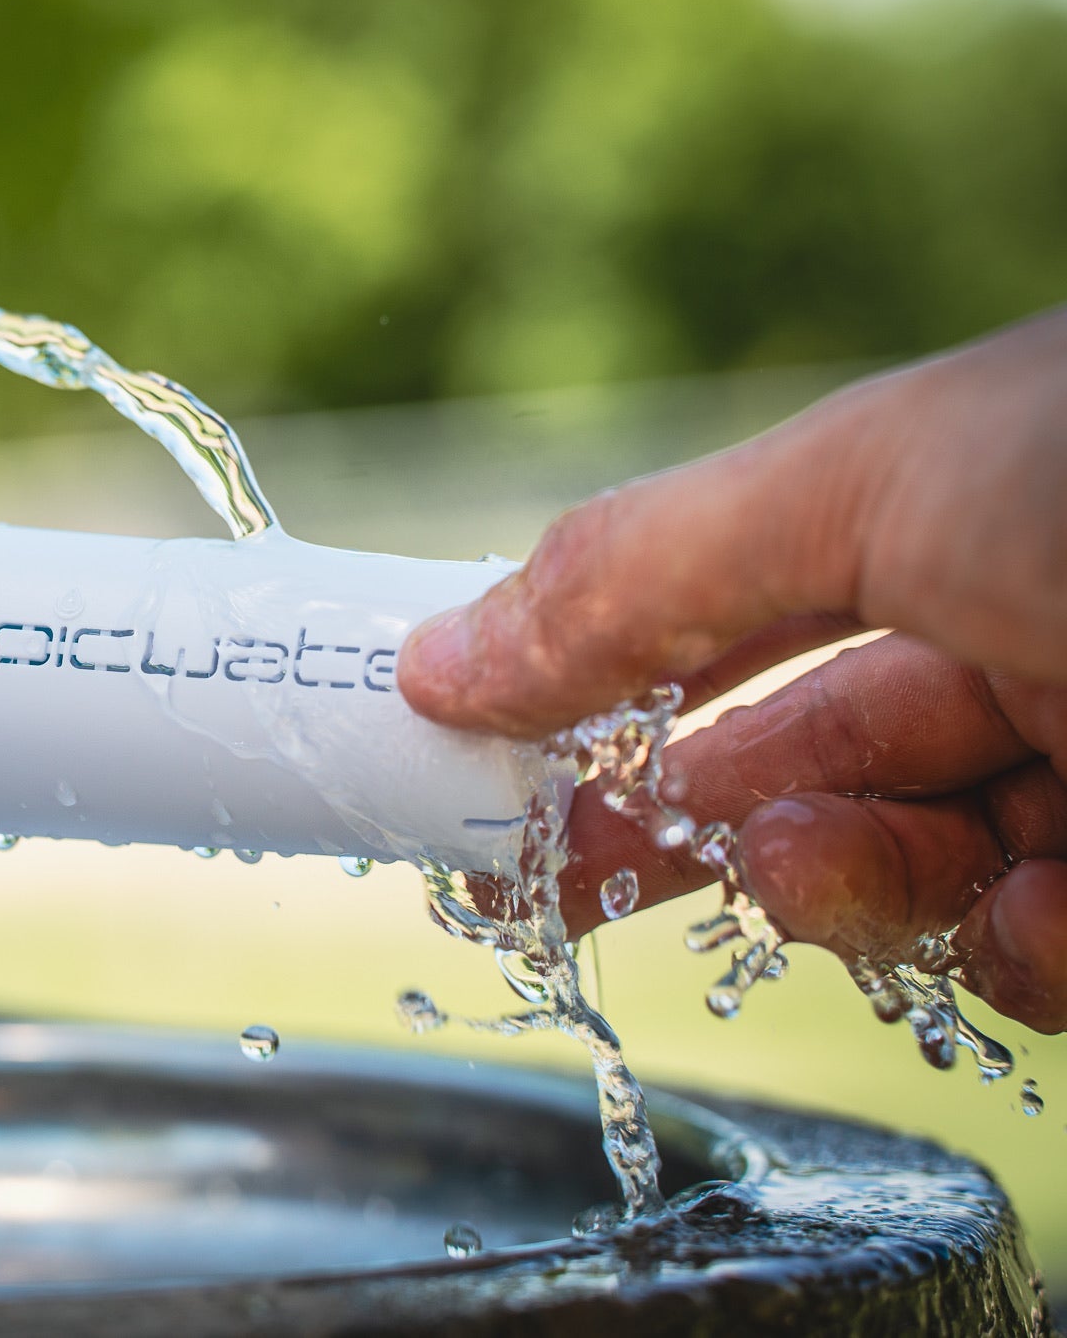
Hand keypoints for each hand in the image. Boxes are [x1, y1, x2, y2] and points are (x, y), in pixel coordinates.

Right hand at [398, 304, 1066, 1031]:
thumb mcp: (877, 480)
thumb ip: (640, 574)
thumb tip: (441, 653)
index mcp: (962, 524)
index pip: (737, 632)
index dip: (603, 700)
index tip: (487, 778)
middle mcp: (1033, 651)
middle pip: (800, 775)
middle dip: (686, 824)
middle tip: (556, 882)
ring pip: (914, 887)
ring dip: (852, 883)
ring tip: (850, 854)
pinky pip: (1050, 966)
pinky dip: (1027, 948)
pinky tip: (1053, 897)